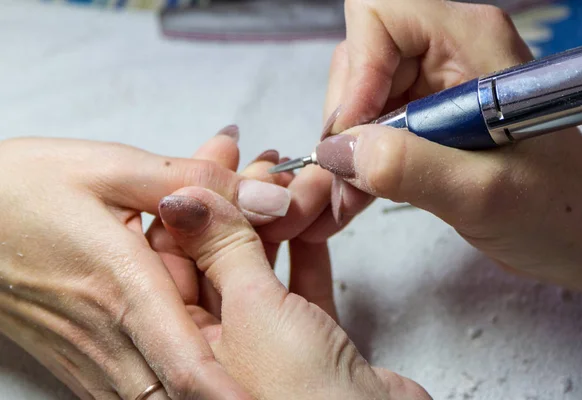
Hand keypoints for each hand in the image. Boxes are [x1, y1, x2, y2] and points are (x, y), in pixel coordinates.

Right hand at [0, 132, 291, 398]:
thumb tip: (271, 199)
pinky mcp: (79, 358)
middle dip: (231, 378)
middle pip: (182, 387)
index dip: (227, 396)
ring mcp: (89, 357)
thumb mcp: (113, 167)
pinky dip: (172, 364)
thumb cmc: (27, 188)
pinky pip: (136, 379)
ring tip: (234, 336)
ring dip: (206, 368)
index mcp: (123, 289)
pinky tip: (187, 324)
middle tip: (262, 343)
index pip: (188, 367)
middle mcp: (107, 337)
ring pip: (160, 389)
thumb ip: (195, 181)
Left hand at [159, 184, 430, 399]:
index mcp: (182, 343)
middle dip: (244, 203)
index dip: (194, 201)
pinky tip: (313, 211)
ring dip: (281, 220)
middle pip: (220, 255)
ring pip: (263, 266)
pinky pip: (301, 283)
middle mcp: (217, 342)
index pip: (173, 255)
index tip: (215, 158)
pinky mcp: (310, 342)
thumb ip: (221, 248)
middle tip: (262, 160)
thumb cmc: (302, 399)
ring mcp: (265, 342)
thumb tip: (182, 197)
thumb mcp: (251, 311)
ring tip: (297, 177)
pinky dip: (309, 247)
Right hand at [315, 0, 581, 292]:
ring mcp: (435, 87)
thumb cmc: (560, 211)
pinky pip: (371, 129)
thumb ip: (409, 167)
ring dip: (346, 151)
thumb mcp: (484, 192)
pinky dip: (357, 164)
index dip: (357, 71)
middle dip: (345, 123)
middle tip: (345, 181)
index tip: (353, 134)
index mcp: (472, 42)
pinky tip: (355, 199)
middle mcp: (449, 54)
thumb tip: (340, 150)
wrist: (580, 236)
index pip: (381, 16)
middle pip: (360, 60)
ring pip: (358, 99)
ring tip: (349, 201)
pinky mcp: (427, 121)